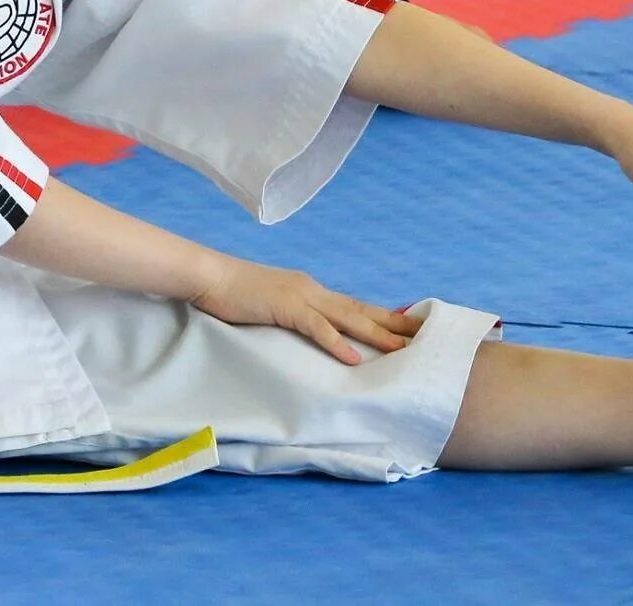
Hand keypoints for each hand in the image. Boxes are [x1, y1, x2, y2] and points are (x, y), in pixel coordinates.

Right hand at [189, 257, 417, 364]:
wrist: (210, 277)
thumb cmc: (236, 294)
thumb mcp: (272, 304)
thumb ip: (293, 316)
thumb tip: (310, 332)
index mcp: (310, 290)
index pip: (354, 306)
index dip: (382, 317)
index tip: (408, 328)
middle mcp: (313, 290)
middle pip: (361, 310)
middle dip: (393, 324)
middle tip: (423, 336)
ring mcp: (300, 296)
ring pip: (347, 317)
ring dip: (376, 333)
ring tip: (402, 348)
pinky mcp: (285, 306)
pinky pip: (316, 327)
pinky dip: (336, 342)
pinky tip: (353, 356)